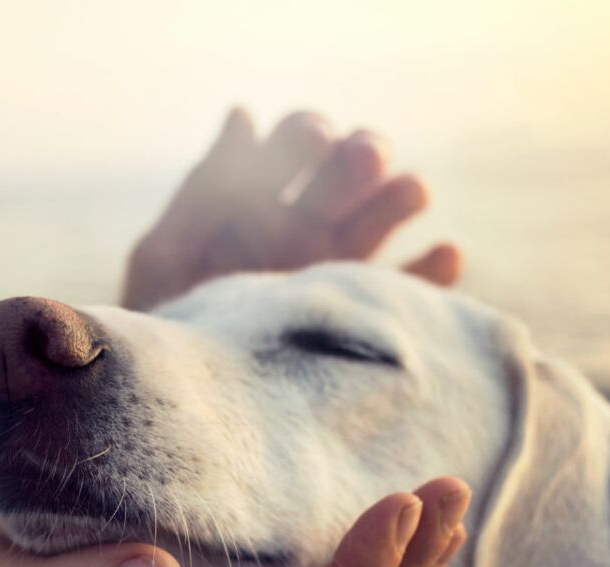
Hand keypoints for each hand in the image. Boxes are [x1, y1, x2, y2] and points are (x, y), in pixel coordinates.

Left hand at [121, 108, 462, 311]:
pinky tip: (445, 255)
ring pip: (382, 220)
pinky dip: (433, 272)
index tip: (314, 140)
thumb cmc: (164, 333)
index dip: (306, 135)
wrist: (186, 411)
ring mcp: (337, 273)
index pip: (295, 146)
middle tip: (365, 158)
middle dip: (360, 157)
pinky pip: (409, 292)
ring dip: (401, 197)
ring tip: (412, 191)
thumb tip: (244, 113)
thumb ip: (203, 192)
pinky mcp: (363, 320)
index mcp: (257, 203)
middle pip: (347, 174)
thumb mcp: (166, 260)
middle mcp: (305, 230)